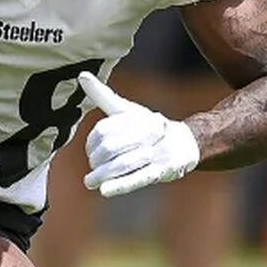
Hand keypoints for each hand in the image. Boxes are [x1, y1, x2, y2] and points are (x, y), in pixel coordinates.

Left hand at [77, 72, 200, 197]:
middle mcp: (146, 131)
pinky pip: (138, 178)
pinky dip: (120, 185)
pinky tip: (104, 190)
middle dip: (97, 159)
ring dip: (103, 174)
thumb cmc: (148, 126)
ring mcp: (155, 152)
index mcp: (136, 116)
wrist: (185, 143)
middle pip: (112, 147)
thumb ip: (103, 96)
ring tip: (90, 182)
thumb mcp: (127, 109)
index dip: (92, 141)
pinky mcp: (161, 171)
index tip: (89, 149)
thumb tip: (81, 75)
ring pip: (123, 164)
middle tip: (92, 166)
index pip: (105, 129)